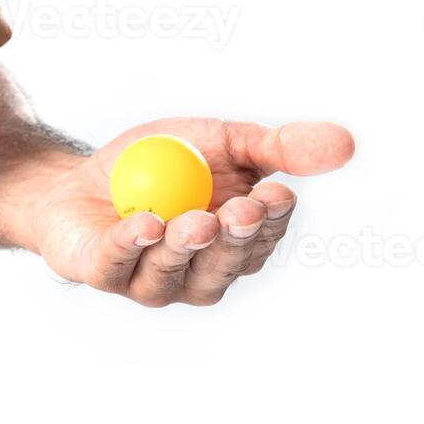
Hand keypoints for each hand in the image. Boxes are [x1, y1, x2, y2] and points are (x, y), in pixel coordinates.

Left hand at [26, 118, 353, 306]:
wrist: (77, 178)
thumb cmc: (157, 163)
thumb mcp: (222, 141)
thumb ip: (277, 147)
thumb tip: (345, 144)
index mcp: (235, 243)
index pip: (262, 238)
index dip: (270, 220)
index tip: (277, 193)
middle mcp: (200, 273)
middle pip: (225, 266)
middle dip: (234, 241)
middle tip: (240, 211)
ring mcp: (153, 282)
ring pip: (176, 274)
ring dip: (186, 247)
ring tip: (194, 221)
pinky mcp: (104, 275)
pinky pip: (120, 265)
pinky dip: (133, 244)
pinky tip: (145, 224)